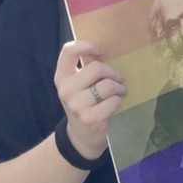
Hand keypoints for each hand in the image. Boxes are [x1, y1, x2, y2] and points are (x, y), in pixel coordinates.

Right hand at [54, 40, 125, 160]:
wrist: (81, 137)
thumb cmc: (84, 104)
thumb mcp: (78, 86)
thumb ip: (86, 69)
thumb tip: (108, 51)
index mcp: (62, 77)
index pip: (69, 51)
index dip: (87, 45)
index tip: (102, 50)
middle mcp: (66, 90)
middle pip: (97, 68)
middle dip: (113, 73)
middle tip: (119, 79)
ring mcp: (77, 105)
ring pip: (107, 85)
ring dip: (120, 88)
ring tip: (121, 92)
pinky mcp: (90, 118)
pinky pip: (113, 101)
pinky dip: (119, 101)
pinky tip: (116, 105)